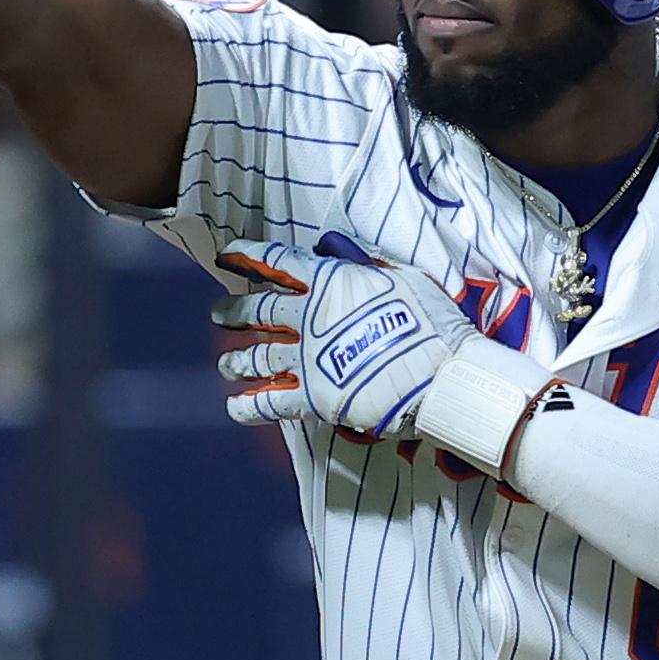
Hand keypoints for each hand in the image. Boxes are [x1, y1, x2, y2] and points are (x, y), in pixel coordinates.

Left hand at [212, 235, 476, 437]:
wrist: (440, 375)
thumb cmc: (431, 324)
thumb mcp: (402, 279)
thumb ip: (367, 266)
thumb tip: (341, 254)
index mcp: (329, 284)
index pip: (279, 262)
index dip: (250, 255)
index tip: (229, 253)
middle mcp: (309, 319)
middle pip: (258, 312)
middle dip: (234, 312)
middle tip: (219, 313)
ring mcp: (307, 360)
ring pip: (257, 357)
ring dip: (237, 359)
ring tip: (226, 363)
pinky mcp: (312, 397)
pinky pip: (270, 402)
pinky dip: (248, 405)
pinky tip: (234, 406)